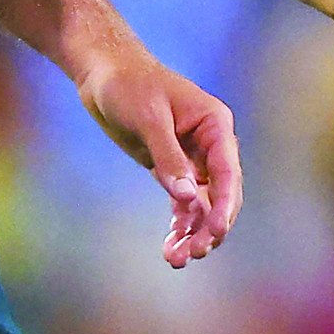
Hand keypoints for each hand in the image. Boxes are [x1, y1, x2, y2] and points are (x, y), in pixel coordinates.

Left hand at [73, 51, 241, 267]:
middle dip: (210, 225)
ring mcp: (193, 158)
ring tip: (178, 259)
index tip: (217, 232)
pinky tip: (170, 247)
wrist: (105, 73)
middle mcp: (211, 144)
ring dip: (193, 231)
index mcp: (215, 125)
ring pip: (203, 203)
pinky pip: (183, 202)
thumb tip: (186, 197)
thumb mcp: (148, 119)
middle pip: (221, 192)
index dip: (225, 203)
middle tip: (194, 254)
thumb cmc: (129, 86)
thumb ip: (168, 158)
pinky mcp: (172, 167)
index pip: (228, 170)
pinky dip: (179, 224)